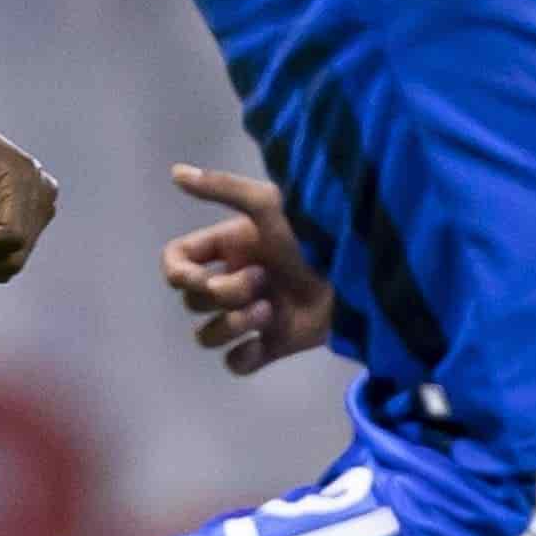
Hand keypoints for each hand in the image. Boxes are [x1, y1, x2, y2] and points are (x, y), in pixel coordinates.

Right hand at [161, 162, 333, 374]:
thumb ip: (221, 188)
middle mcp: (235, 281)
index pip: (176, 265)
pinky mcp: (272, 344)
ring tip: (270, 313)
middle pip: (193, 301)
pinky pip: (235, 363)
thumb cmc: (315, 235)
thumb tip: (175, 171)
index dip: (178, 275)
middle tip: (263, 281)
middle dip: (223, 294)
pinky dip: (243, 358)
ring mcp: (252, 316)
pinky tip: (263, 342)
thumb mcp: (269, 204)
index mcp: (229, 250)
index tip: (201, 275)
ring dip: (232, 326)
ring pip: (208, 335)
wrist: (361, 274)